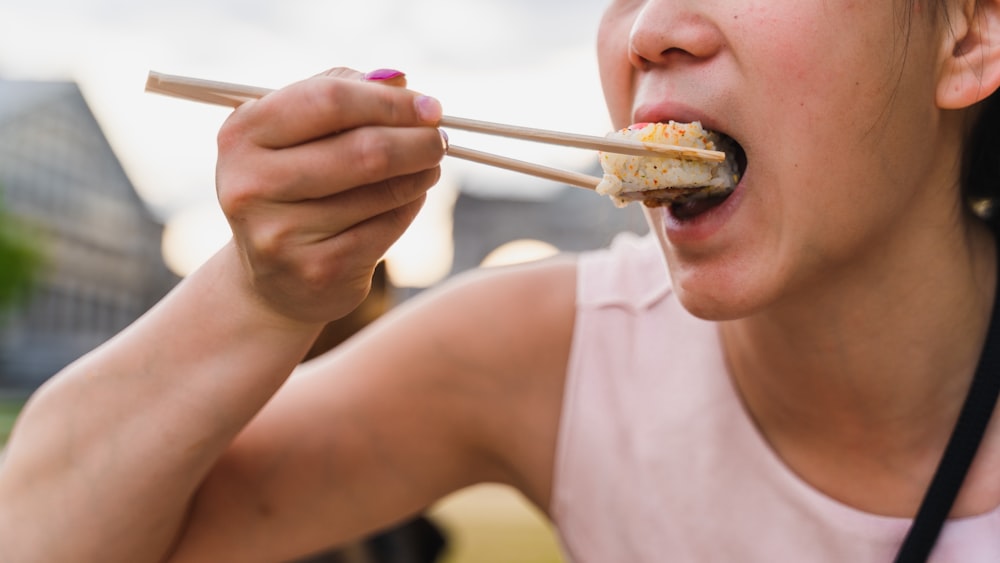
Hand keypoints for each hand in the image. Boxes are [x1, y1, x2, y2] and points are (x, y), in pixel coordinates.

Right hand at [215, 68, 444, 324]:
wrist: (276, 280)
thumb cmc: (296, 187)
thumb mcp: (299, 134)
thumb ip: (342, 94)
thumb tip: (398, 80)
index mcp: (242, 134)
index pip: (328, 99)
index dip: (389, 101)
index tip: (430, 106)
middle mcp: (251, 184)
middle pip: (361, 149)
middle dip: (415, 140)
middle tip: (439, 139)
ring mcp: (281, 233)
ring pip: (380, 191)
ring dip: (419, 174)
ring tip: (428, 166)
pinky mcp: (317, 270)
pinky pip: (386, 226)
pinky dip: (409, 207)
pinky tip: (409, 199)